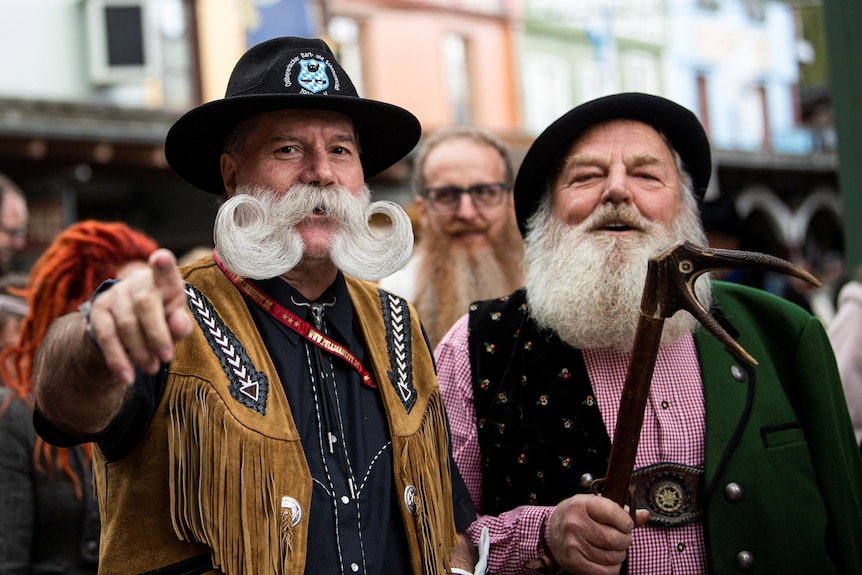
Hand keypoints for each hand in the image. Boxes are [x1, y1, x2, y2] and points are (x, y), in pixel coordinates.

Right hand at [88, 249, 193, 382]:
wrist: (127, 327)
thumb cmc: (162, 319)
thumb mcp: (175, 322)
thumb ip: (180, 325)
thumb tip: (179, 324)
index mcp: (164, 281)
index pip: (164, 270)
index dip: (163, 264)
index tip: (161, 257)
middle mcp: (138, 282)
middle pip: (146, 304)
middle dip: (157, 334)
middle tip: (166, 358)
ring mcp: (115, 294)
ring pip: (126, 324)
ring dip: (140, 350)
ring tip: (152, 369)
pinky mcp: (98, 311)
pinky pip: (106, 337)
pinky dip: (117, 359)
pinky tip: (126, 376)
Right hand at [546, 494, 648, 574]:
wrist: (551, 532)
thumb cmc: (578, 517)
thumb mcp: (595, 507)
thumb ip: (621, 512)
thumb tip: (646, 516)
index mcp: (581, 504)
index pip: (616, 514)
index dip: (627, 523)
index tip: (625, 525)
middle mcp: (575, 523)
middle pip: (616, 539)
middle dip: (625, 541)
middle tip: (621, 539)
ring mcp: (573, 544)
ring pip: (613, 557)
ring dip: (619, 555)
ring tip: (612, 549)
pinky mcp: (574, 563)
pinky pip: (606, 572)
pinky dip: (613, 568)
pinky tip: (607, 561)